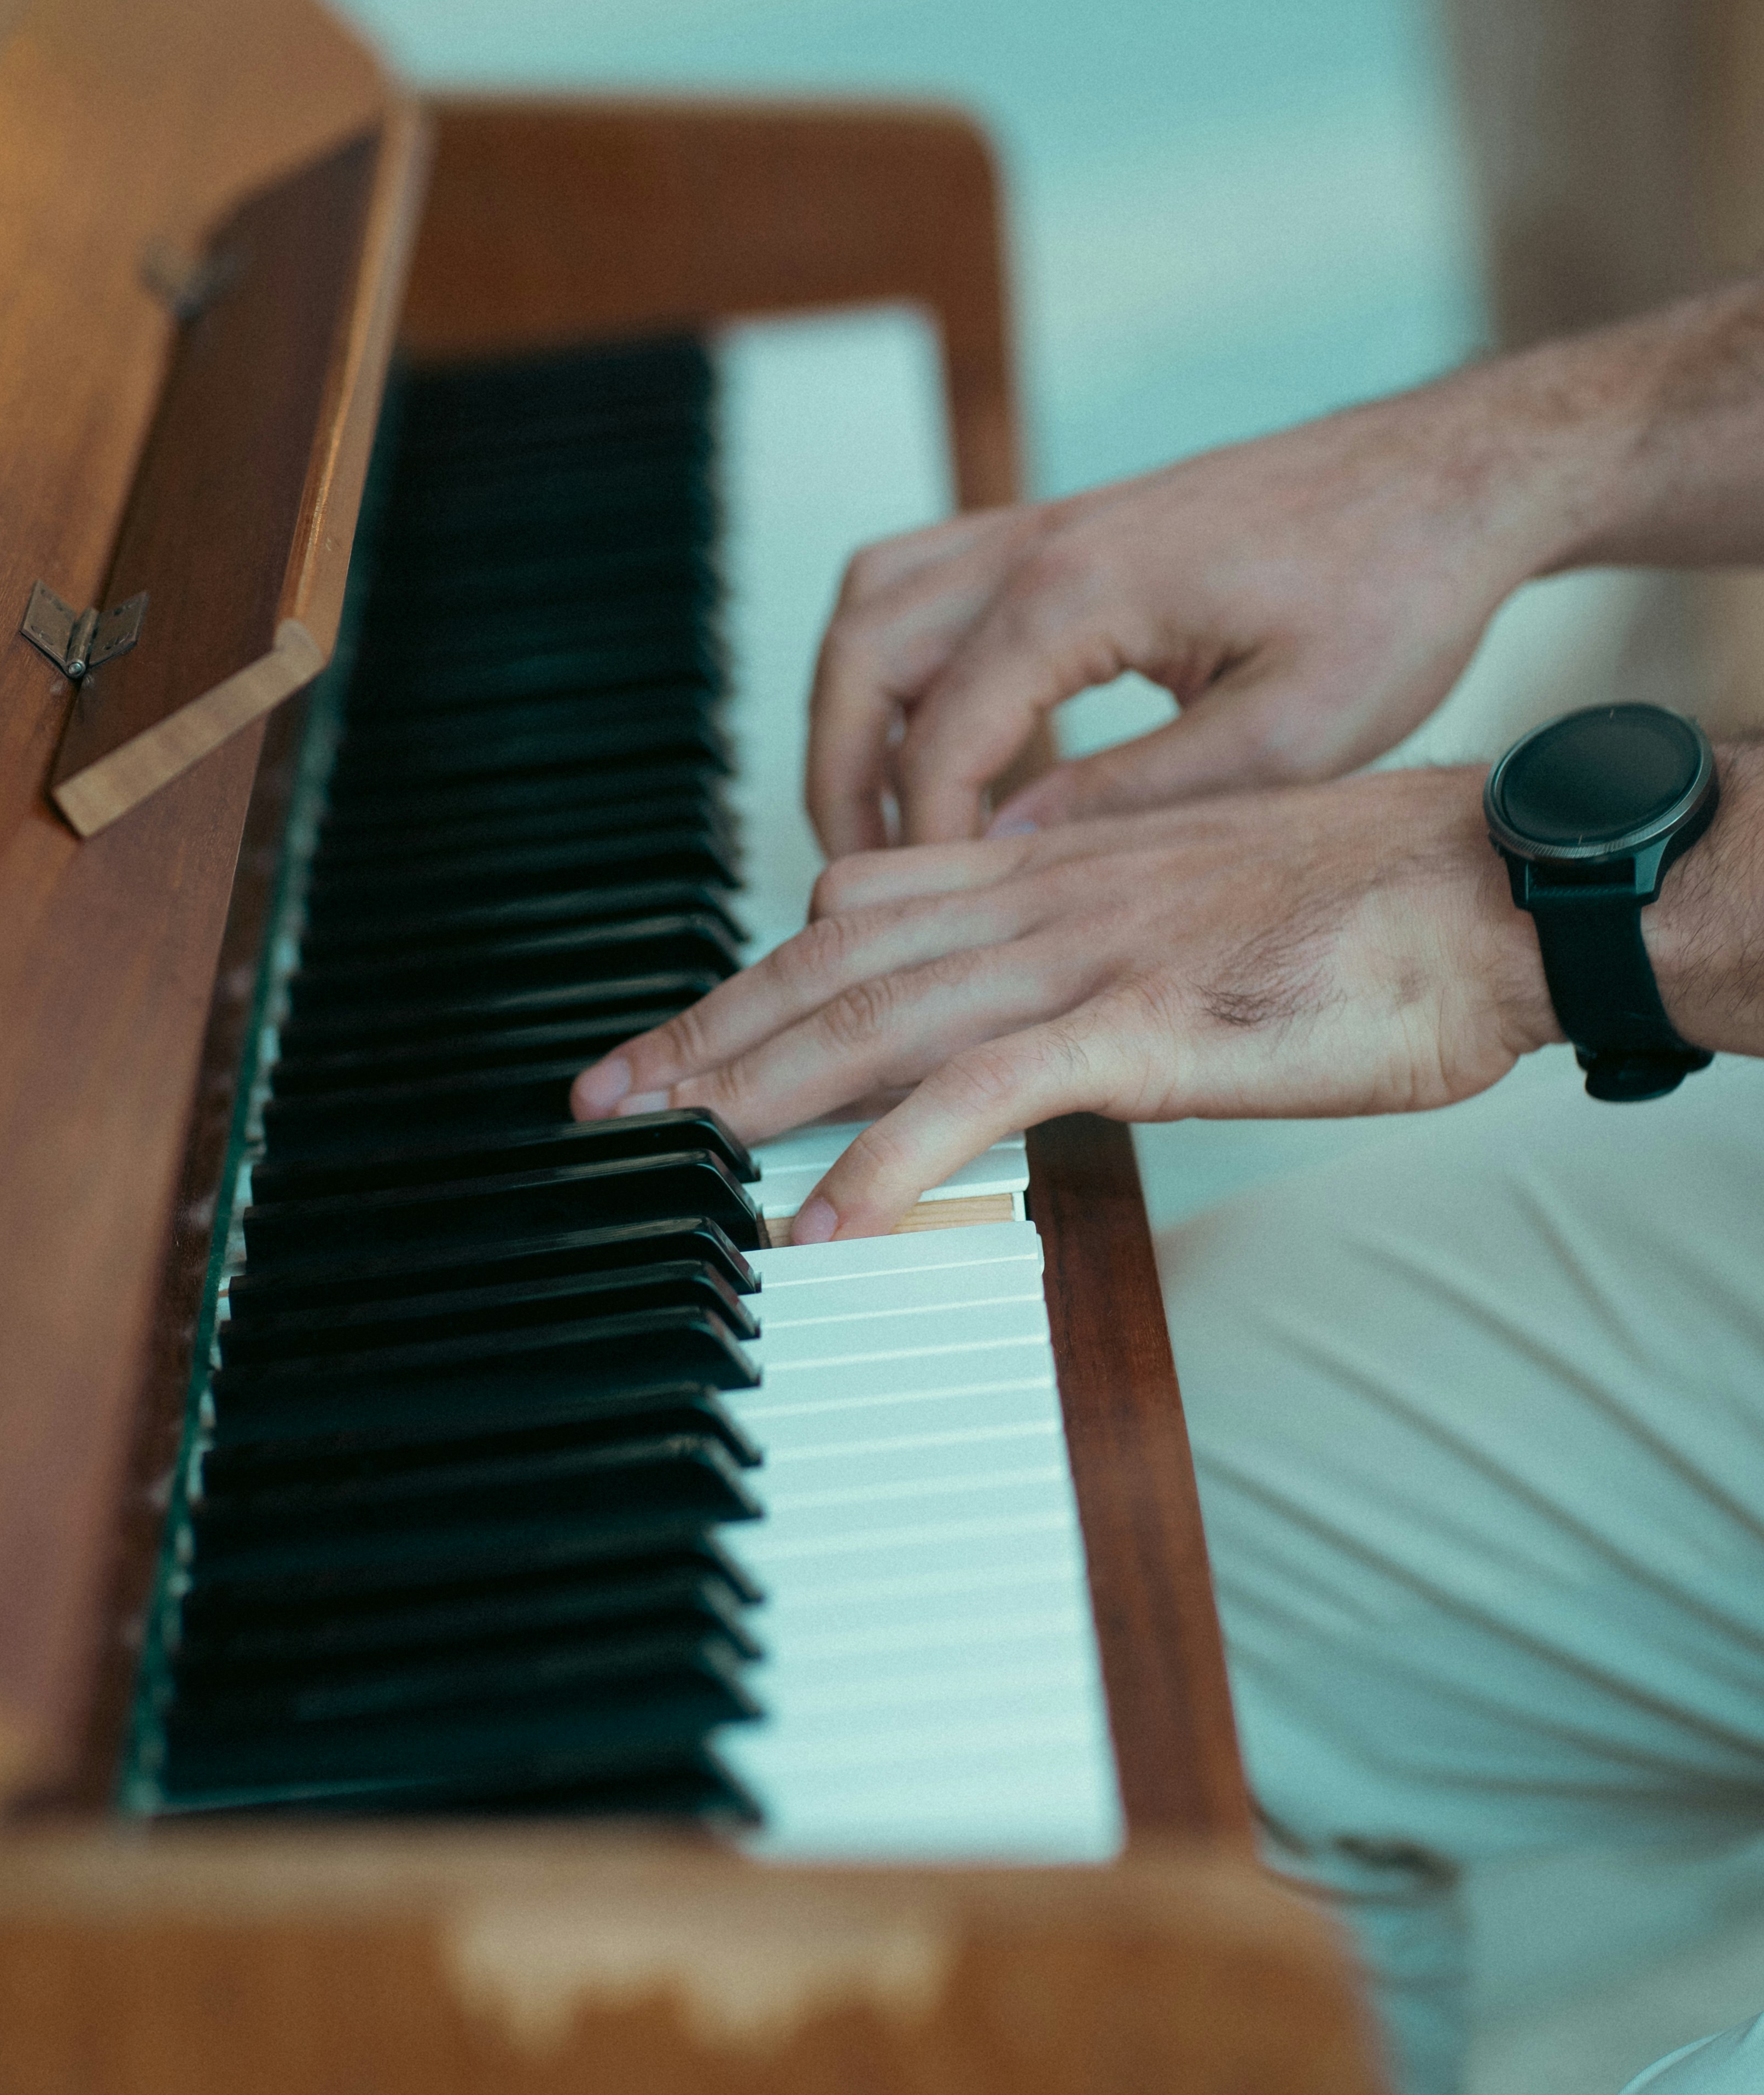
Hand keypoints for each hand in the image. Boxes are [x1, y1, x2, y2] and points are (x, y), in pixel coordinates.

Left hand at [572, 769, 1559, 1238]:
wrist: (1492, 888)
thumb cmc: (1375, 915)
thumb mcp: (1203, 917)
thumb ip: (1103, 951)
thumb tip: (1041, 1015)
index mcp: (1056, 872)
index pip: (858, 916)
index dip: (755, 976)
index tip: (677, 1033)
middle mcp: (1044, 901)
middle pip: (829, 965)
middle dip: (704, 1031)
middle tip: (602, 1096)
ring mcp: (1086, 958)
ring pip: (873, 1018)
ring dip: (749, 1087)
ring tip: (653, 1143)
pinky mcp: (1141, 1026)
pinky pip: (982, 1097)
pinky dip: (887, 1160)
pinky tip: (819, 1222)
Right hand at [805, 365, 1599, 854]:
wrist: (1455, 477)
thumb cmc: (1396, 590)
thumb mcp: (1285, 734)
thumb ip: (1134, 798)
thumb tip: (1010, 855)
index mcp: (1079, 589)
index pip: (937, 736)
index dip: (921, 843)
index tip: (936, 923)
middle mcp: (1041, 537)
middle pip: (859, 655)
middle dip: (840, 778)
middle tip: (868, 882)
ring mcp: (1049, 519)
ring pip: (872, 605)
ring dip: (854, 712)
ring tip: (888, 817)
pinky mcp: (1073, 523)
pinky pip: (927, 582)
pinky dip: (905, 664)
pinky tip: (956, 744)